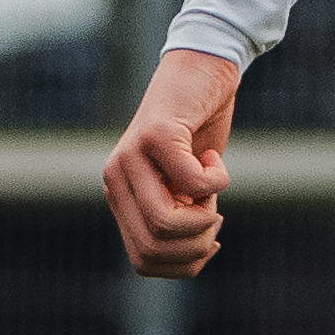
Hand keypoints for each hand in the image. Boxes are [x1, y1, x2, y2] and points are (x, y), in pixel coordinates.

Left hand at [103, 50, 245, 277]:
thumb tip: (188, 258)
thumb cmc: (198, 132)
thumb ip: (175, 217)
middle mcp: (115, 178)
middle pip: (154, 249)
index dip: (185, 264)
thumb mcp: (184, 185)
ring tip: (213, 188)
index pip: (144, 262)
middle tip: (215, 213)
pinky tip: (216, 157)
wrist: (202, 70)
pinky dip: (219, 179)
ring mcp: (130, 156)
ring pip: (165, 223)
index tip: (210, 240)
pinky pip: (192, 182)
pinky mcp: (155, 134)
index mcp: (120, 196)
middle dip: (197, 244)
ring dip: (206, 217)